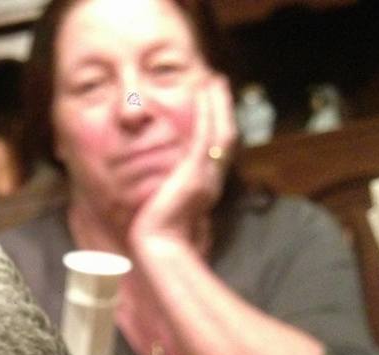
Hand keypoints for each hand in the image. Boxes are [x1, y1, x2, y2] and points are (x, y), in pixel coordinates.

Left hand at [127, 72, 236, 248]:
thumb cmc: (156, 238)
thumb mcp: (163, 211)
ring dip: (217, 103)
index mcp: (204, 190)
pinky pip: (205, 135)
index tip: (211, 105)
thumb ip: (165, 196)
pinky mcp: (194, 173)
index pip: (214, 151)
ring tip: (214, 80)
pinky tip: (203, 93)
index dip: (215, 126)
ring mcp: (205, 176)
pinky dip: (207, 112)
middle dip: (221, 108)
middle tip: (217, 83)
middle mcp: (210, 181)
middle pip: (223, 136)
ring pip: (219, 131)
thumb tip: (155, 189)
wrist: (159, 250)